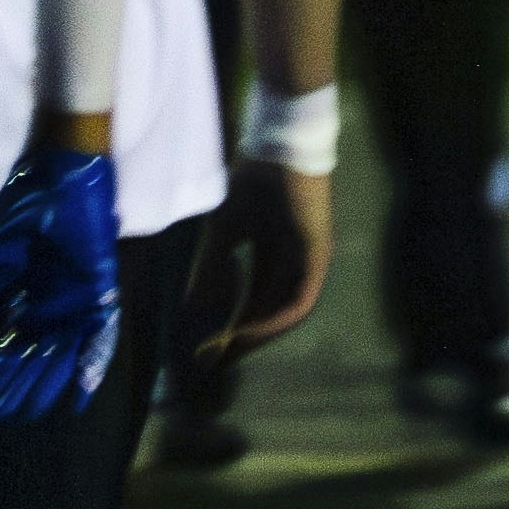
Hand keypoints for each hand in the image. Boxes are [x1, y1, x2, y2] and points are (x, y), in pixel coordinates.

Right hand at [0, 142, 122, 426]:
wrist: (62, 171)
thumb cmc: (25, 207)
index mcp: (26, 298)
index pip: (12, 348)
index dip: (0, 378)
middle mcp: (53, 306)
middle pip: (37, 358)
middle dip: (20, 388)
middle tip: (2, 417)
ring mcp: (79, 301)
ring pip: (64, 355)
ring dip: (49, 383)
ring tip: (32, 411)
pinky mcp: (102, 291)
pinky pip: (98, 336)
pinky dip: (90, 365)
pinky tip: (80, 394)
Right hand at [185, 162, 331, 360]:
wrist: (277, 146)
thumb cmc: (251, 181)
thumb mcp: (223, 233)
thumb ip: (210, 268)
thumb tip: (192, 306)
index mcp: (271, 256)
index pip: (254, 301)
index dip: (231, 326)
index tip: (206, 349)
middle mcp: (291, 264)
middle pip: (269, 314)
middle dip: (242, 339)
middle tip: (215, 362)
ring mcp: (306, 262)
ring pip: (285, 313)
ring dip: (257, 335)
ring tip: (229, 351)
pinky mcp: (316, 256)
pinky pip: (299, 300)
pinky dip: (275, 320)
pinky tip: (250, 330)